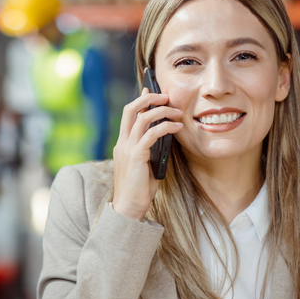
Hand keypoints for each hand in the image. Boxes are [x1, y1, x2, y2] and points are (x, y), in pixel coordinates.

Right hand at [110, 88, 182, 220]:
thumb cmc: (140, 189)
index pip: (129, 114)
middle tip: (166, 96)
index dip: (141, 100)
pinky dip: (166, 127)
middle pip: (131, 109)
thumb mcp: (146, 164)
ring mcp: (127, 148)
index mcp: (123, 144)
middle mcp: (122, 142)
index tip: (153, 90)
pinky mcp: (135, 156)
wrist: (129, 207)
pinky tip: (177, 128)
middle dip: (149, 97)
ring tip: (177, 112)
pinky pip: (151, 134)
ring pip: (142, 118)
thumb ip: (151, 148)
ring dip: (161, 111)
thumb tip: (166, 134)